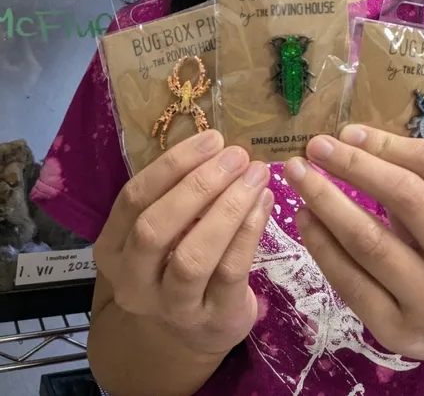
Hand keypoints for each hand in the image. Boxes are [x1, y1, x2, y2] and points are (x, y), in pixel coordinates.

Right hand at [93, 131, 272, 357]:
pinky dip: (249, 230)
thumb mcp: (164, 229)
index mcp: (112, 249)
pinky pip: (230, 270)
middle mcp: (133, 282)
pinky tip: (264, 201)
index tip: (211, 139)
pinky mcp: (213, 319)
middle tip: (236, 155)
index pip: (133, 199)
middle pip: (155, 228)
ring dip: (228, 208)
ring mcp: (172, 307)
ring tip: (256, 175)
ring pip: (193, 256)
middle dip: (198, 185)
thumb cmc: (177, 260)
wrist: (196, 330)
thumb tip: (217, 145)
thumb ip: (176, 192)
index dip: (173, 164)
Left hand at [284, 126, 423, 366]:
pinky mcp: (400, 333)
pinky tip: (305, 217)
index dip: (387, 143)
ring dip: (326, 201)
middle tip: (315, 145)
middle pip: (405, 197)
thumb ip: (421, 176)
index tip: (347, 131)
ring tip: (299, 175)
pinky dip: (321, 244)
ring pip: (370, 241)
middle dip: (352, 164)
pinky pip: (350, 282)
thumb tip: (351, 140)